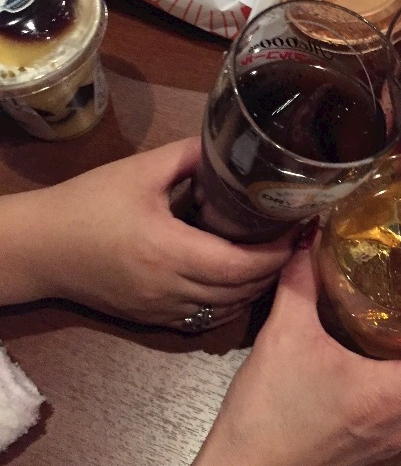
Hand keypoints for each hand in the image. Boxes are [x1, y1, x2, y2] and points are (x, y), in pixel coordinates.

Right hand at [4, 139, 296, 328]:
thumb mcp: (140, 171)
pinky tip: (237, 280)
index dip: (274, 254)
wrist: (42, 248)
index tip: (294, 231)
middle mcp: (170, 287)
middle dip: (273, 269)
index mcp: (169, 250)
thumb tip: (231, 146)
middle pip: (239, 290)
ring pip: (225, 309)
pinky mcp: (152, 319)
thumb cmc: (89, 204)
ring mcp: (161, 309)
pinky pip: (204, 319)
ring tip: (272, 258)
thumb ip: (189, 155)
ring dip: (254, 288)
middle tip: (291, 241)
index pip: (239, 265)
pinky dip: (229, 303)